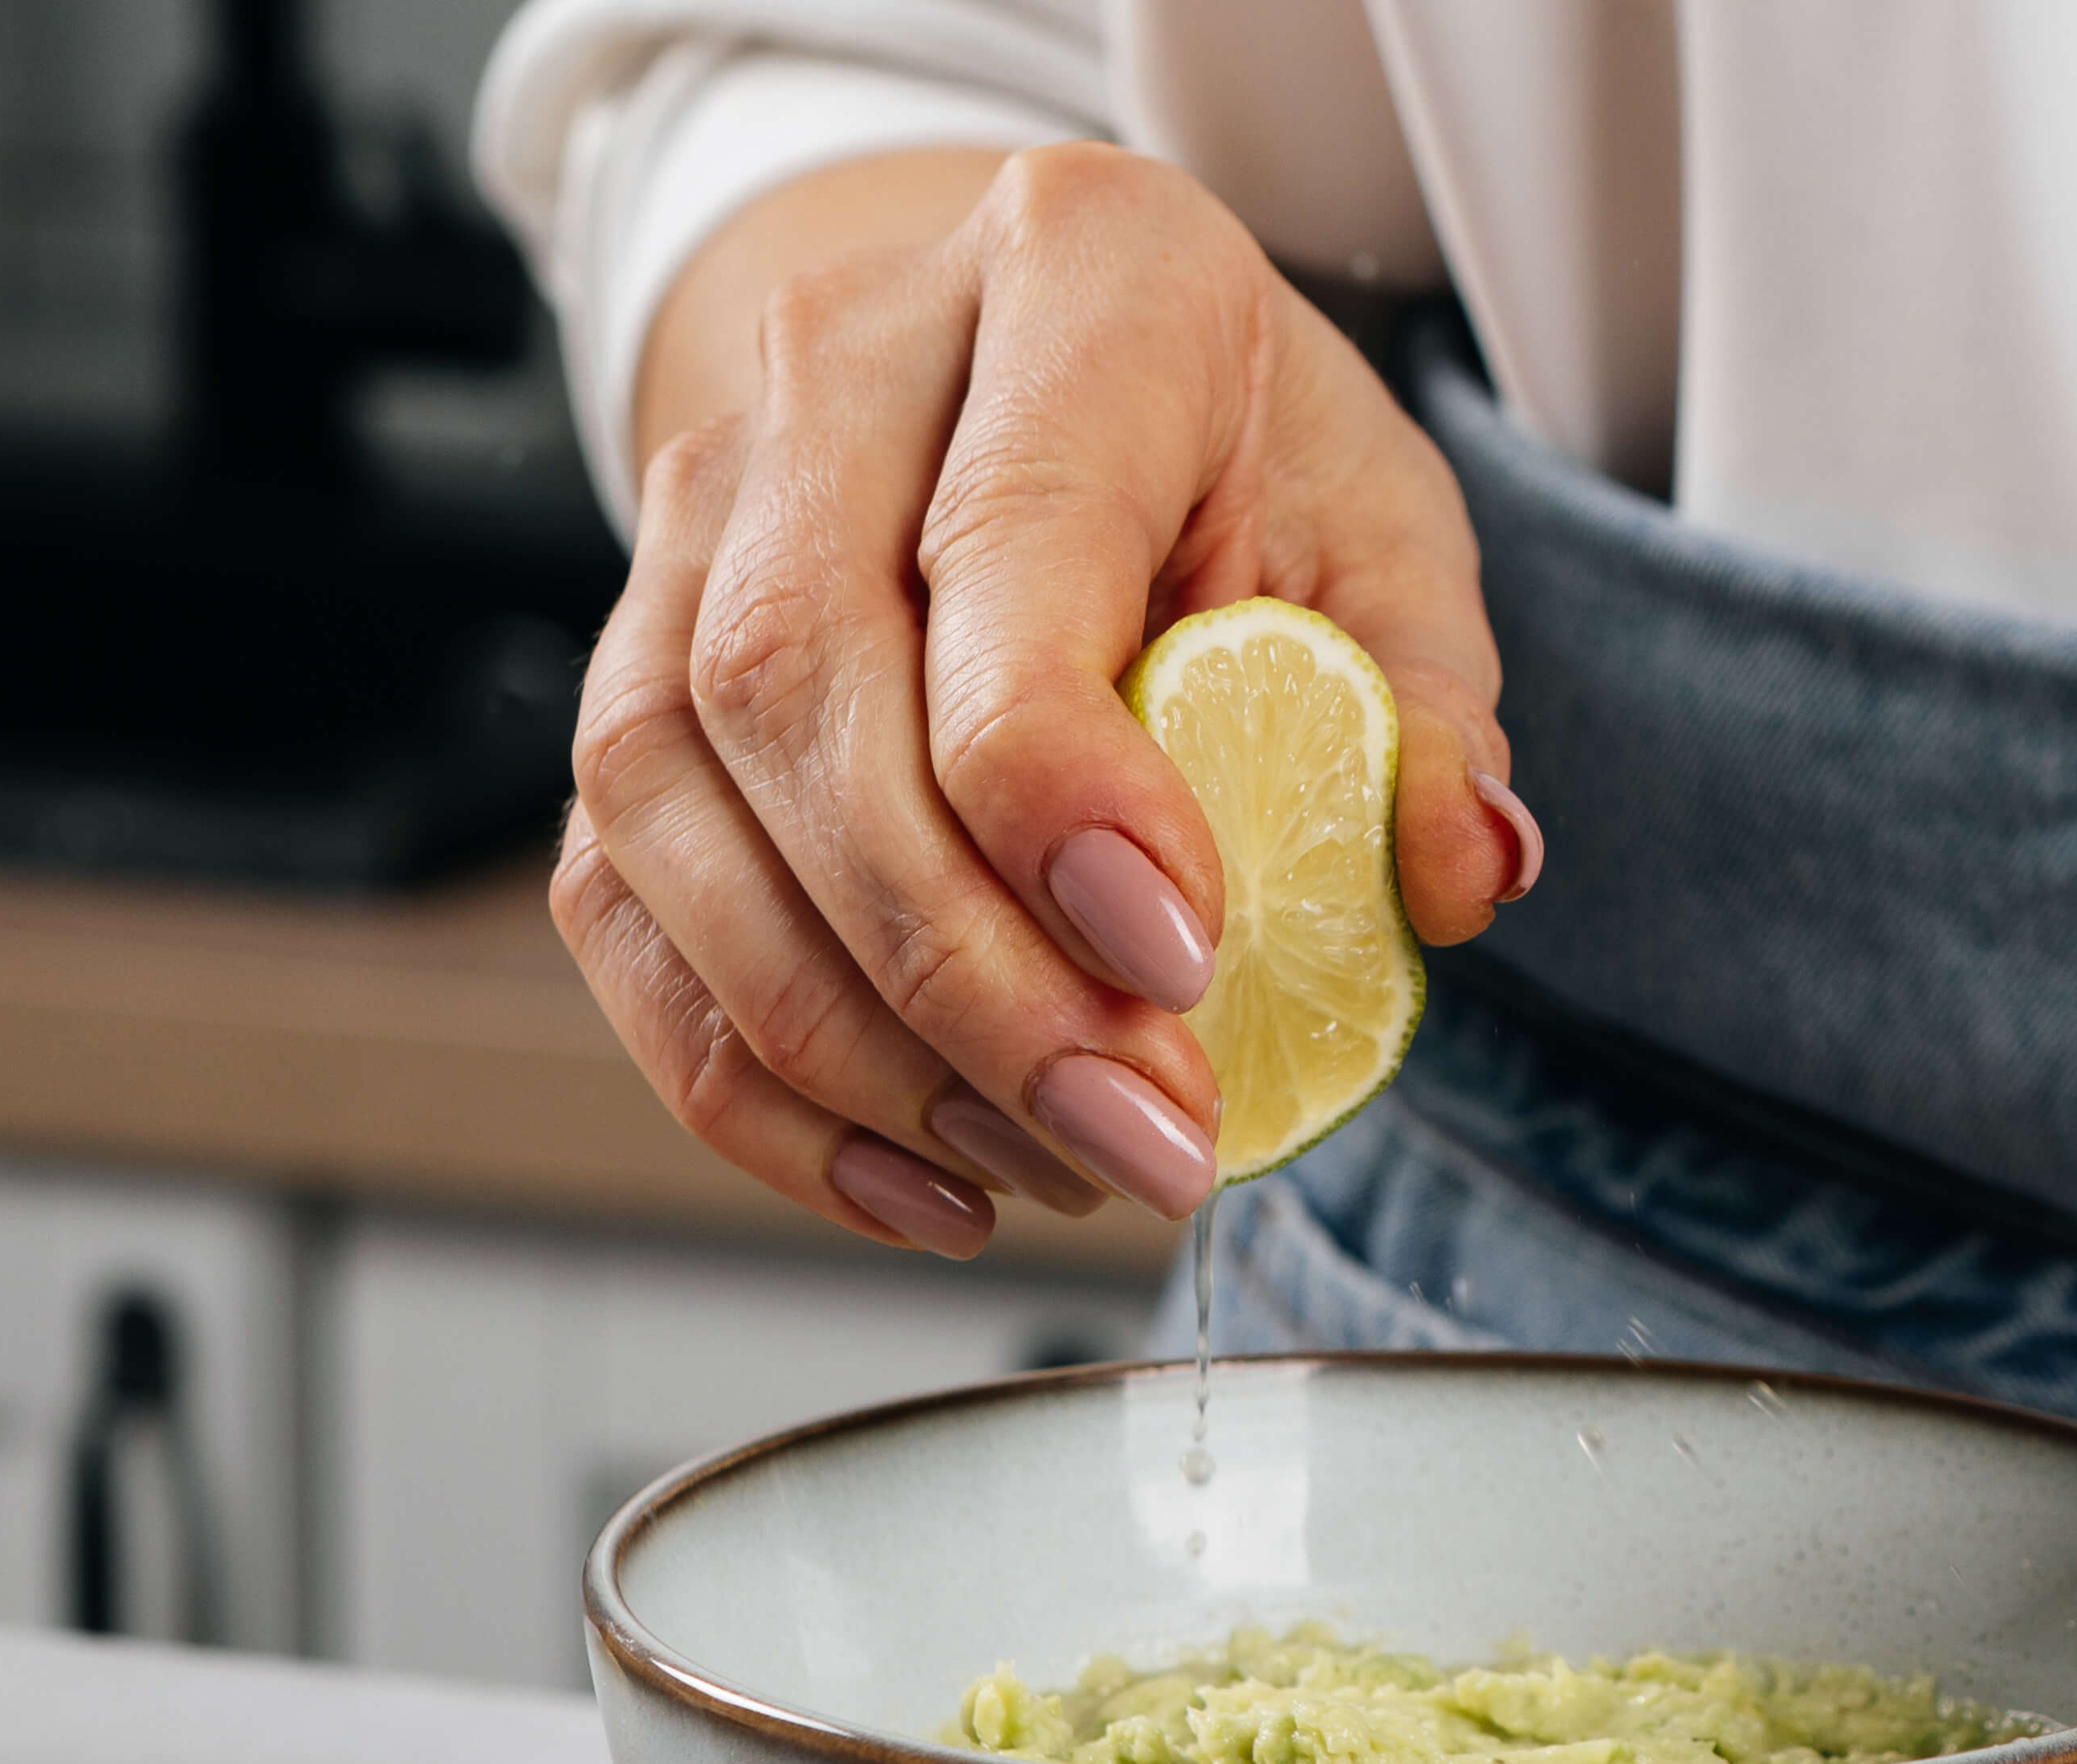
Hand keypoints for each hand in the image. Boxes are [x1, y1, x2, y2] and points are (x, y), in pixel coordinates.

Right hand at [551, 144, 1533, 1257]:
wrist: (1057, 390)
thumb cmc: (1233, 464)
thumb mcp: (1385, 542)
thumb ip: (1425, 710)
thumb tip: (1454, 870)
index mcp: (1071, 279)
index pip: (1003, 550)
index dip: (1064, 786)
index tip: (1179, 965)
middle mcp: (833, 364)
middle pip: (806, 690)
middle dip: (968, 971)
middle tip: (1138, 1136)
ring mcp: (689, 514)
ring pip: (676, 805)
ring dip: (860, 1044)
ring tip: (1054, 1162)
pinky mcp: (624, 670)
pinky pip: (622, 902)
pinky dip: (752, 1079)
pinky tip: (923, 1172)